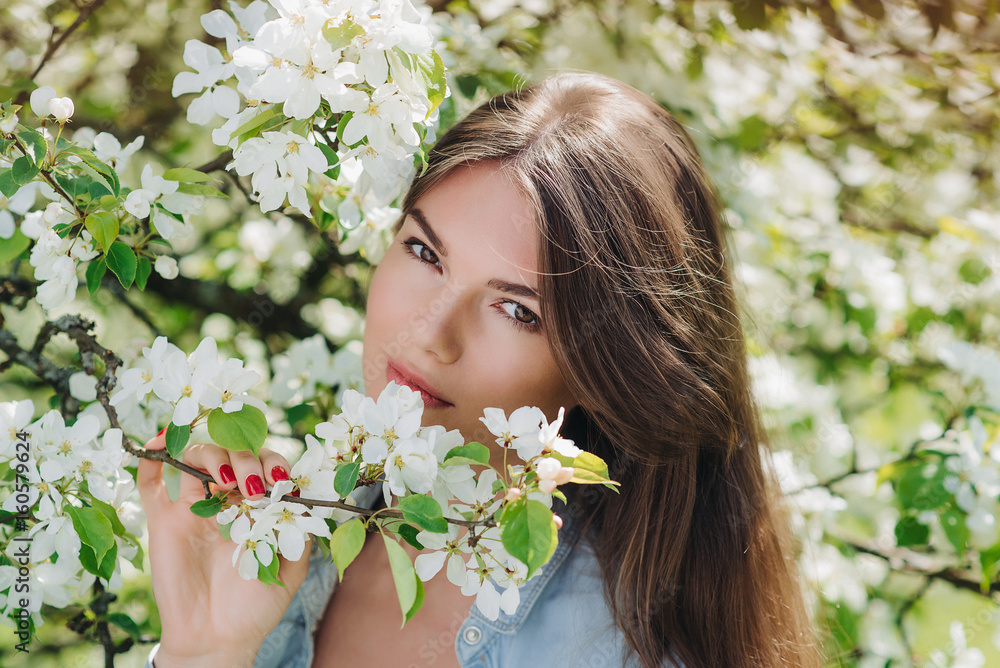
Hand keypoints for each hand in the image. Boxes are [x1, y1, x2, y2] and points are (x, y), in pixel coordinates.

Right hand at [137, 431, 311, 666]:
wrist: (218, 639)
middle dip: (247, 458)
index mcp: (256, 507)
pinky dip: (154, 455)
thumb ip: (299, 528)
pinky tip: (160, 441)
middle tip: (254, 486)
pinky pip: (151, 481)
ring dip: (212, 454)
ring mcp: (193, 507)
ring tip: (227, 479)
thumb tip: (300, 494)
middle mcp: (225, 500)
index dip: (273, 462)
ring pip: (196, 456)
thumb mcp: (292, 565)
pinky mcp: (163, 519)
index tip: (281, 480)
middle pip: (231, 453)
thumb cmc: (256, 605)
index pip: (263, 464)